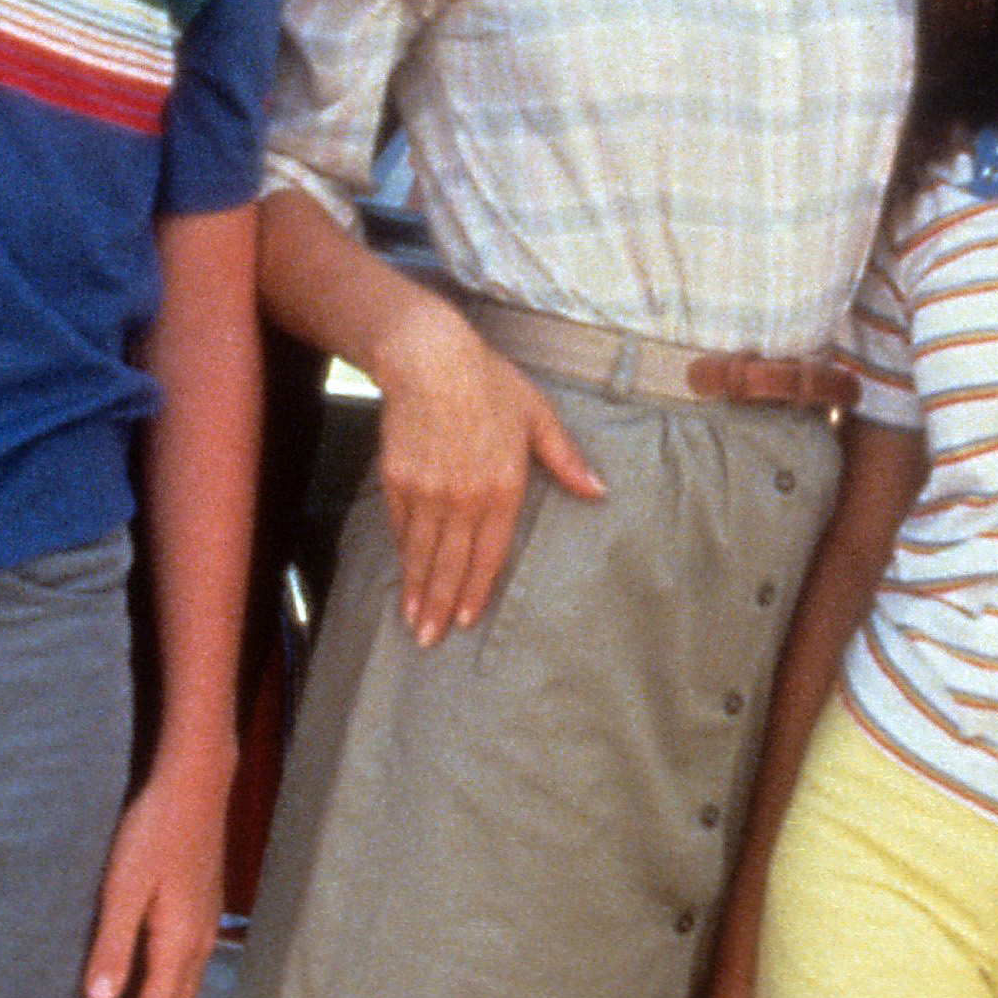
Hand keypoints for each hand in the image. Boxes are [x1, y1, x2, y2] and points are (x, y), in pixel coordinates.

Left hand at [71, 750, 230, 997]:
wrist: (194, 780)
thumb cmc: (155, 827)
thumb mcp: (123, 886)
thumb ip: (112, 945)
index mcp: (182, 944)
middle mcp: (200, 944)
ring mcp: (204, 928)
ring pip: (177, 996)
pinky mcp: (199, 912)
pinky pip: (178, 972)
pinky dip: (150, 991)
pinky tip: (122, 977)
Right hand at [368, 303, 605, 644]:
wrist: (430, 357)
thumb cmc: (490, 384)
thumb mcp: (538, 417)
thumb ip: (565, 460)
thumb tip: (599, 491)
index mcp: (502, 486)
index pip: (488, 553)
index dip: (476, 590)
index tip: (467, 621)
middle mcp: (463, 495)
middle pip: (450, 563)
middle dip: (440, 606)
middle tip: (431, 640)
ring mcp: (427, 489)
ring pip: (422, 552)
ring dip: (416, 590)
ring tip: (413, 622)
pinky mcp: (397, 479)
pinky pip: (401, 526)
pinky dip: (403, 553)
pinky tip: (403, 574)